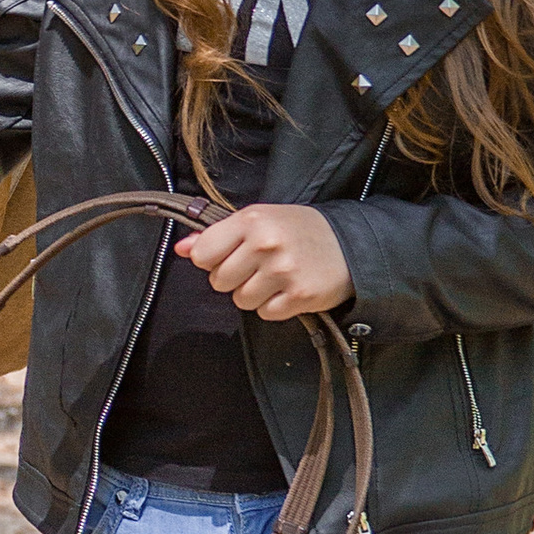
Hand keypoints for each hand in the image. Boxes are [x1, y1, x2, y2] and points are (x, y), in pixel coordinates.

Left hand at [178, 202, 351, 321]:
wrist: (351, 245)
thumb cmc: (299, 230)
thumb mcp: (259, 219)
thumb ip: (217, 234)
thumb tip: (182, 248)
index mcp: (251, 220)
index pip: (202, 254)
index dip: (211, 260)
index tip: (227, 256)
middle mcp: (265, 244)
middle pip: (219, 281)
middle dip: (233, 278)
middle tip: (257, 267)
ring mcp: (283, 271)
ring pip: (241, 300)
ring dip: (254, 294)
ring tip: (275, 277)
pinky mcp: (299, 296)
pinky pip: (265, 313)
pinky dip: (274, 307)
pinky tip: (288, 290)